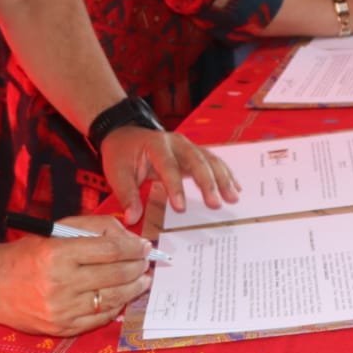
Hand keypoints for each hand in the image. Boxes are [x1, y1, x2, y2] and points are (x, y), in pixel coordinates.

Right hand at [0, 215, 153, 335]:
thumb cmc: (27, 254)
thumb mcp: (56, 231)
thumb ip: (93, 228)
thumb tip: (128, 237)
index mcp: (58, 254)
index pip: (109, 250)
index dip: (133, 247)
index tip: (144, 245)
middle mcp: (60, 283)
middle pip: (115, 274)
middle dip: (138, 267)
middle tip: (147, 262)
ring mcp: (61, 309)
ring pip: (112, 298)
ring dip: (133, 288)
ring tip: (142, 280)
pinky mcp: (61, 328)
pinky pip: (99, 318)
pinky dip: (116, 306)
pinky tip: (122, 297)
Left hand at [100, 128, 239, 223]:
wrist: (125, 134)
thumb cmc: (121, 153)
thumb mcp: (117, 173)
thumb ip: (127, 195)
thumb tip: (132, 218)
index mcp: (155, 144)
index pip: (168, 166)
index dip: (175, 188)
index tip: (181, 209)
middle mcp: (176, 142)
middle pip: (196, 160)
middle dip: (208, 183)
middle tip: (216, 204)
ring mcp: (187, 145)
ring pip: (209, 160)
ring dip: (222, 179)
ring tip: (233, 198)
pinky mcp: (193, 152)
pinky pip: (212, 162)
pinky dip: (225, 174)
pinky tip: (236, 188)